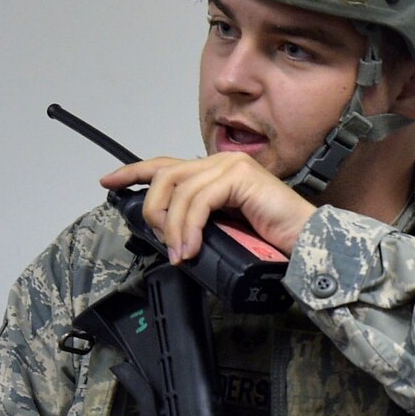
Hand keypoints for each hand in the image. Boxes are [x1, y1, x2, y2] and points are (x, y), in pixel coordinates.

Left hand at [102, 153, 317, 262]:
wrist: (305, 243)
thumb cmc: (271, 240)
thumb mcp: (222, 230)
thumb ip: (198, 223)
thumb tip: (167, 234)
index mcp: (215, 172)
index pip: (166, 165)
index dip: (133, 171)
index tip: (109, 182)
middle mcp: (221, 162)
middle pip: (165, 176)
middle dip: (153, 210)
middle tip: (162, 241)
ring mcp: (231, 167)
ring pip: (179, 190)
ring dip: (173, 227)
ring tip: (180, 253)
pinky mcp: (240, 177)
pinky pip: (199, 200)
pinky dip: (190, 227)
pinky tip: (191, 247)